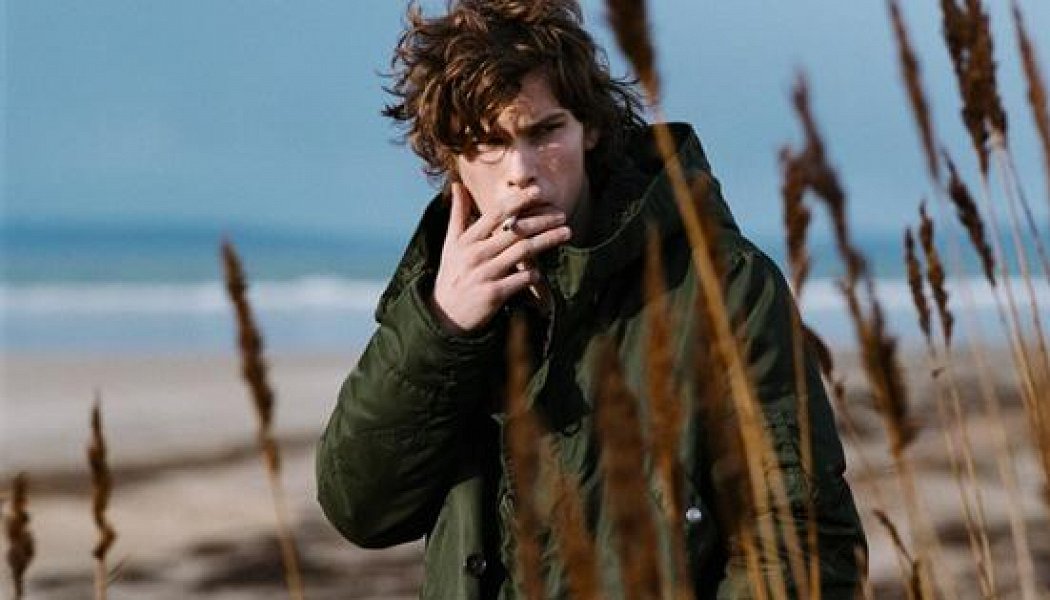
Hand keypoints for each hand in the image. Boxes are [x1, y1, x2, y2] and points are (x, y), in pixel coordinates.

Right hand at [430, 182, 569, 333]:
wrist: (445, 314)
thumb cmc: (452, 274)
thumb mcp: (450, 243)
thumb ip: (457, 213)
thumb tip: (457, 185)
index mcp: (467, 239)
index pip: (496, 214)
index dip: (518, 201)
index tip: (538, 191)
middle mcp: (476, 254)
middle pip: (515, 231)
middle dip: (542, 220)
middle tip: (562, 214)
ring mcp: (485, 274)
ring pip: (522, 252)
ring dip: (547, 240)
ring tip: (566, 233)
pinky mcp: (493, 294)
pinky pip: (521, 280)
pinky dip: (533, 274)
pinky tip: (542, 271)